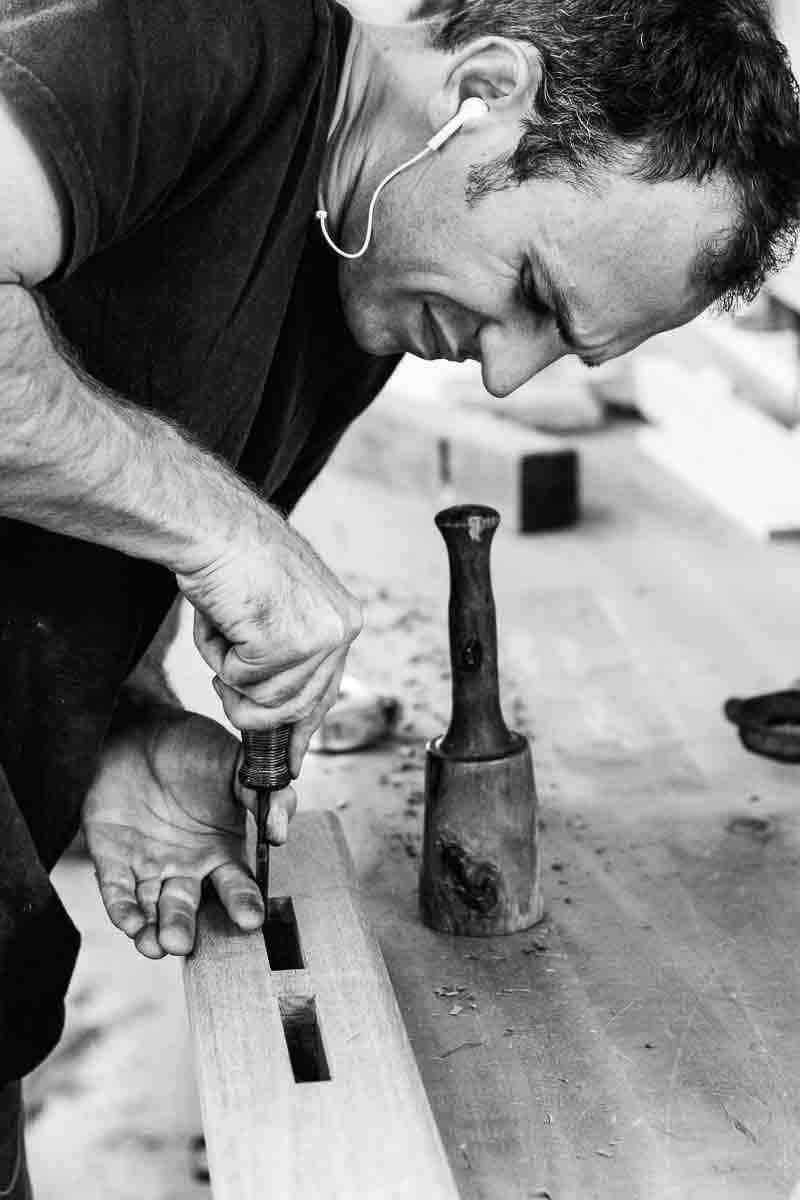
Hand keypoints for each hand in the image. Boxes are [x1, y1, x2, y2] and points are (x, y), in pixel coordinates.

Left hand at [82, 704, 295, 958]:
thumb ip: (264, 794)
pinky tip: (131, 923)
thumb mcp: (237, 764)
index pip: (235, 887)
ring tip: (158, 944)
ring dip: (154, 931)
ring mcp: (149, 866)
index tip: (250, 919)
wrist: (142, 728)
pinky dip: (123, 910)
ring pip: (152, 909)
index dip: (242, 903)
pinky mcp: (113, 860)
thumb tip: (280, 833)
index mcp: (221, 850)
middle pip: (188, 908)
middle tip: (183, 942)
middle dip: (185, 928)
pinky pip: (117, 893)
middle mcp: (187, 867)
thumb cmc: (195, 748)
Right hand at [176, 519, 361, 775]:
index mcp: (344, 619)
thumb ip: (288, 657)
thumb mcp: (277, 612)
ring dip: (229, 670)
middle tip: (224, 675)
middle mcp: (342, 630)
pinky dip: (217, 655)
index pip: (327, 692)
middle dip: (250, 701)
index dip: (303, 729)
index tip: (291, 760)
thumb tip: (284, 720)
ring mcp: (318, 638)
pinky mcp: (287, 644)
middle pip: (294, 707)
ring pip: (264, 700)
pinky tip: (222, 618)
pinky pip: (240, 682)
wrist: (214, 527)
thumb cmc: (233, 562)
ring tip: (226, 624)